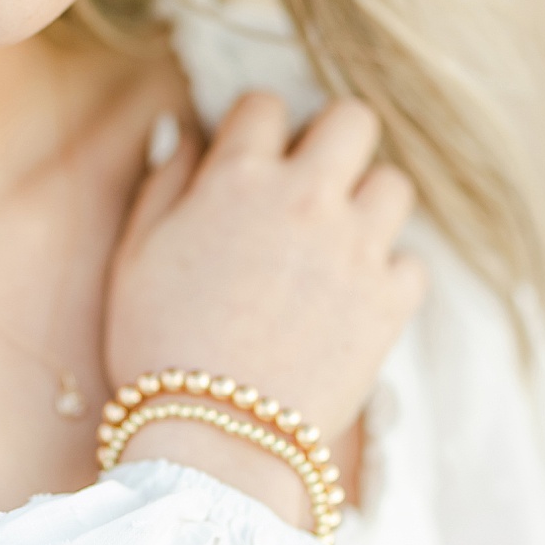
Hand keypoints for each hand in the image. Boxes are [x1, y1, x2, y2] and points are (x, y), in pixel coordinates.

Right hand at [103, 96, 424, 520]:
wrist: (215, 439)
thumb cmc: (158, 348)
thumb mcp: (133, 256)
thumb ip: (164, 184)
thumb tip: (188, 133)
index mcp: (238, 180)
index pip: (265, 105)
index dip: (255, 128)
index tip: (249, 158)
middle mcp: (306, 200)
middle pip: (354, 120)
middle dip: (332, 140)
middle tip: (310, 181)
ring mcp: (357, 249)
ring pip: (394, 184)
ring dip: (367, 202)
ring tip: (337, 240)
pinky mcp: (391, 302)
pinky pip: (411, 262)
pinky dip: (389, 275)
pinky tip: (354, 297)